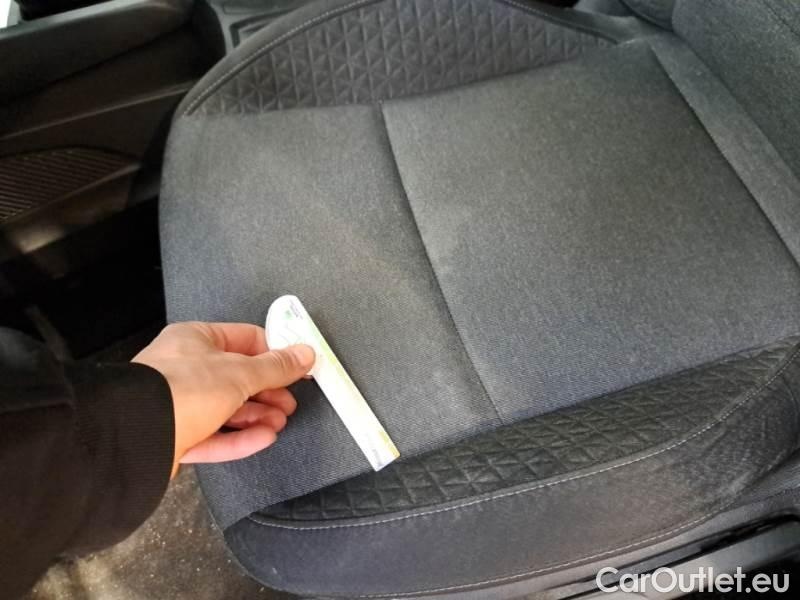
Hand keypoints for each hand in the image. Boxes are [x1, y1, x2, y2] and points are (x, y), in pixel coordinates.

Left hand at [132, 322, 314, 475]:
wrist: (136, 434)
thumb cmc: (177, 390)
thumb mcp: (240, 373)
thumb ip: (275, 366)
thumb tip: (303, 354)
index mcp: (195, 339)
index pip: (245, 339)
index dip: (275, 353)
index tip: (297, 366)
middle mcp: (185, 368)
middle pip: (238, 377)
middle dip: (268, 391)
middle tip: (290, 401)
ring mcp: (179, 403)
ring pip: (227, 408)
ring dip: (258, 415)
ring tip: (280, 422)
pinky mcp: (176, 435)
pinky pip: (215, 435)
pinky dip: (241, 437)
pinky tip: (263, 438)